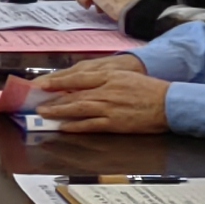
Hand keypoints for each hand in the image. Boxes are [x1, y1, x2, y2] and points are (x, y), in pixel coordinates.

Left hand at [25, 58, 170, 135]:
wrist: (167, 103)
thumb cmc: (149, 90)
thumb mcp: (124, 77)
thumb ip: (104, 79)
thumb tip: (83, 84)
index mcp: (109, 76)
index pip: (77, 78)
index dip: (57, 81)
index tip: (41, 84)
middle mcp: (106, 90)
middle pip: (74, 94)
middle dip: (53, 98)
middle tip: (36, 102)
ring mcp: (109, 107)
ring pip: (78, 108)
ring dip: (59, 111)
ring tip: (45, 113)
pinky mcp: (114, 123)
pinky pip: (90, 125)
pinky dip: (75, 126)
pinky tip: (64, 127)